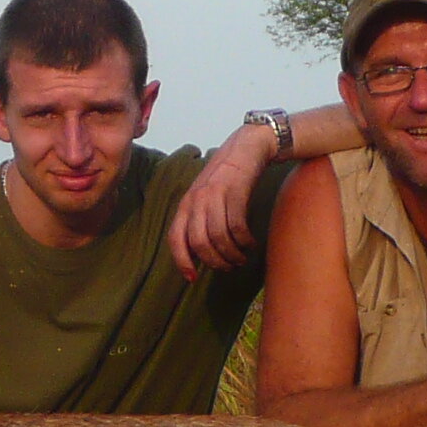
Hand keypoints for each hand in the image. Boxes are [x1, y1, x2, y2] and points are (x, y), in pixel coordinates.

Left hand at [168, 124, 277, 276]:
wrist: (247, 148)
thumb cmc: (227, 177)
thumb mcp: (206, 197)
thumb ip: (199, 220)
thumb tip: (199, 254)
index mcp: (185, 204)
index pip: (175, 238)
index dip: (182, 261)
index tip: (193, 278)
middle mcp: (196, 200)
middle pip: (198, 243)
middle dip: (214, 262)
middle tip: (228, 267)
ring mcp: (214, 195)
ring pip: (218, 238)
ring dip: (232, 254)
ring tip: (242, 258)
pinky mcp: (234, 192)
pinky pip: (237, 226)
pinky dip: (245, 241)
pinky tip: (251, 243)